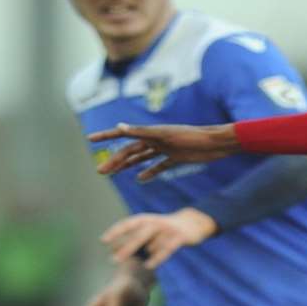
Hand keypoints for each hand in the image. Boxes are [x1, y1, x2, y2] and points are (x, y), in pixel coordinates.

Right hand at [88, 123, 240, 181]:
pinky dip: (150, 172)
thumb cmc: (192, 136)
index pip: (123, 134)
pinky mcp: (176, 158)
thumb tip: (119, 126)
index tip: (90, 139)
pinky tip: (141, 179)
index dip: (106, 136)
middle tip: (100, 171)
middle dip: (114, 160)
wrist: (216, 143)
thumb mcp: (165, 134)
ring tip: (113, 174)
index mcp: (150, 132)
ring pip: (141, 158)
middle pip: (130, 151)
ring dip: (127, 165)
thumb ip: (142, 132)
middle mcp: (155, 139)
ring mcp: (165, 149)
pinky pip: (159, 166)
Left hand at [100, 209, 217, 269]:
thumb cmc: (166, 229)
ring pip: (153, 244)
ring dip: (145, 254)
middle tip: (114, 260)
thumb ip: (135, 238)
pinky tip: (149, 265)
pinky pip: (166, 249)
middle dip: (126, 248)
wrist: (193, 222)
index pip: (128, 224)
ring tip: (137, 265)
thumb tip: (115, 250)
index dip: (116, 231)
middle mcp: (156, 222)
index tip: (104, 240)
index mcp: (146, 219)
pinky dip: (157, 257)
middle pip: (139, 236)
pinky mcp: (180, 237)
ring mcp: (168, 230)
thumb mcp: (150, 229)